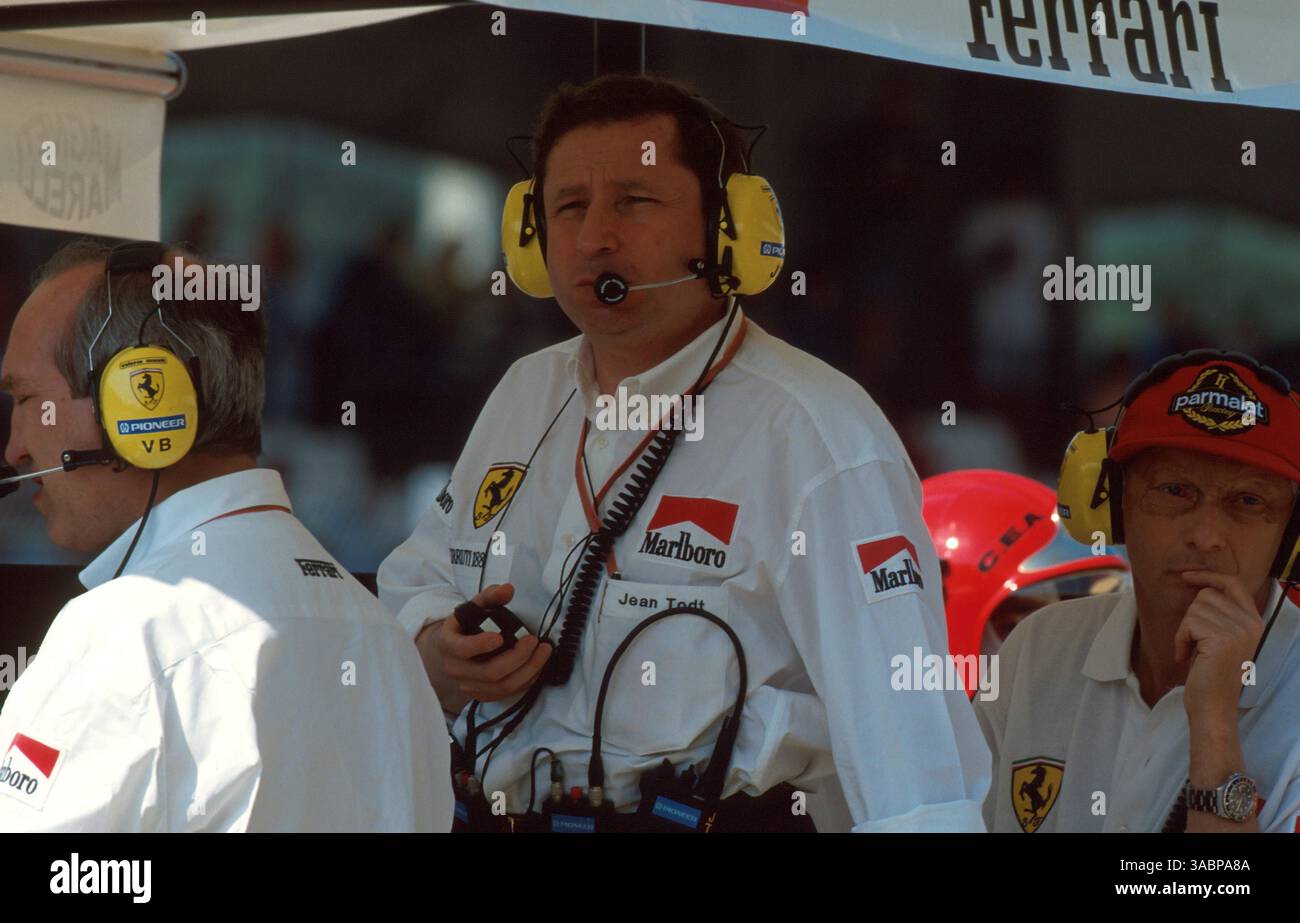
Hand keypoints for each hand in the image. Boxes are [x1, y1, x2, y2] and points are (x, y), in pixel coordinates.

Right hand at [414, 583, 550, 712]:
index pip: (462, 650)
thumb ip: (490, 596)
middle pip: (489, 673)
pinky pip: (507, 694)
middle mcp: (455, 670)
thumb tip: (508, 589)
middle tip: (534, 640)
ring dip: (528, 670)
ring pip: (502, 687)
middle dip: (517, 657)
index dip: (481, 645)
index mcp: (448, 644)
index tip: (500, 637)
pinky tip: (538, 666)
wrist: (451, 652)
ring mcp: (469, 686)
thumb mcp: (473, 607)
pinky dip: (526, 681)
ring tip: (543, 651)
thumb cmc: (465, 626)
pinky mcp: (482, 696)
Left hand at [1175, 571, 1262, 722]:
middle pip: (1206, 595)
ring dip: (1184, 631)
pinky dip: (1180, 640)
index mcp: (1253, 620)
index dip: (1209, 576)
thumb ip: (1220, 614)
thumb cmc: (1210, 672)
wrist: (1213, 705)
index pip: (1233, 583)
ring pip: (1194, 609)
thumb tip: (1199, 586)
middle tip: (1194, 642)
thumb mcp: (1221, 637)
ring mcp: (1238, 630)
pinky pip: (1187, 625)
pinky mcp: (1222, 639)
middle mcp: (1250, 623)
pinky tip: (1186, 658)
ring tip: (1193, 652)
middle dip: (1191, 617)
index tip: (1187, 576)